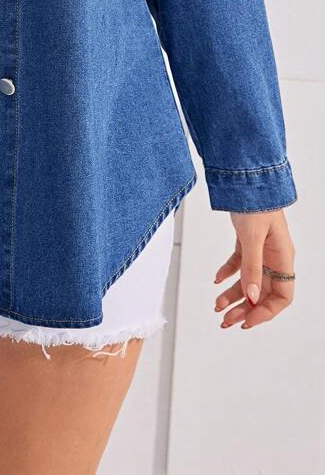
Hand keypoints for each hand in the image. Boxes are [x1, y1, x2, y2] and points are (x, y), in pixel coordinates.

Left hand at [214, 208, 295, 329]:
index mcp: (283, 258)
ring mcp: (261, 250)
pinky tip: (216, 280)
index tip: (247, 320)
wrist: (248, 179)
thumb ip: (252, 267)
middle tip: (226, 321)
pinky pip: (239, 265)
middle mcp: (274, 258)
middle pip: (263, 293)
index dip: (266, 312)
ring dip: (234, 296)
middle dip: (245, 309)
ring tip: (217, 307)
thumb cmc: (256, 203)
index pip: (282, 296)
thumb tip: (252, 296)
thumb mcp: (253, 237)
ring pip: (249, 281)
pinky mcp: (248, 242)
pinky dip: (228, 273)